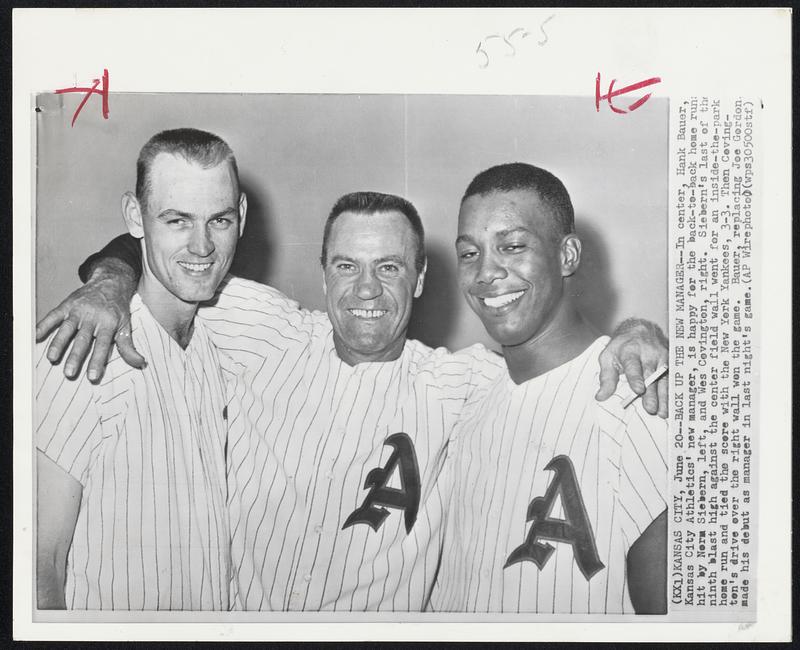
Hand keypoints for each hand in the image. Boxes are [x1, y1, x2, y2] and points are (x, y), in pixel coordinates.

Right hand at [35, 261, 144, 381]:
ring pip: (67, 328)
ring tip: (52, 358)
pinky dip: (44, 325)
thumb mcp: (126, 325)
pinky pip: (54, 315)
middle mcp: (93, 317)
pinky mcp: (67, 305)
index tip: (92, 377)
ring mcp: (78, 310)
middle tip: (69, 373)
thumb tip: (140, 363)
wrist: (110, 282)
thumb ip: (128, 346)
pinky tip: (36, 336)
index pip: (102, 345)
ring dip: (59, 343)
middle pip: (83, 339)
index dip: (97, 361)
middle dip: (75, 357)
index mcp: (109, 323)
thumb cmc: (118, 308)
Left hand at [595, 319, 668, 417]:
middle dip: (651, 392)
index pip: (633, 365)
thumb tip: (600, 397)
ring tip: (662, 413)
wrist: (641, 330)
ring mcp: (662, 358)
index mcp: (630, 350)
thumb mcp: (608, 357)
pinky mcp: (670, 363)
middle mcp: (648, 353)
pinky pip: (672, 380)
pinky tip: (672, 407)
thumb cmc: (621, 347)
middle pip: (650, 375)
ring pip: (663, 379)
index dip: (636, 377)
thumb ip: (606, 377)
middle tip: (650, 408)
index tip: (638, 389)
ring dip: (663, 397)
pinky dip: (672, 394)